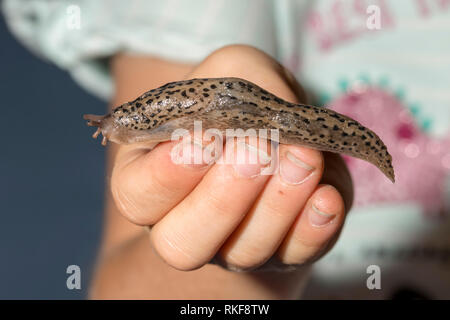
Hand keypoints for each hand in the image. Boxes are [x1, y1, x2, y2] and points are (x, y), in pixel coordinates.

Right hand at [110, 45, 352, 271]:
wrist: (275, 134)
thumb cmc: (237, 104)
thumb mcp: (228, 72)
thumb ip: (236, 86)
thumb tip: (268, 127)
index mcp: (150, 180)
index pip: (137, 195)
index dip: (168, 174)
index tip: (206, 136)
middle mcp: (184, 223)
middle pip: (182, 244)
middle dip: (222, 199)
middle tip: (256, 149)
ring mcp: (232, 246)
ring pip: (242, 253)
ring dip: (276, 205)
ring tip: (303, 157)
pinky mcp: (282, 251)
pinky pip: (295, 254)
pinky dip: (313, 227)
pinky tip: (326, 195)